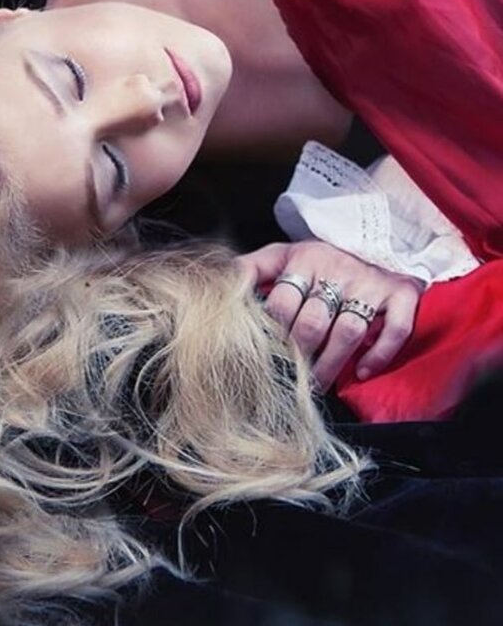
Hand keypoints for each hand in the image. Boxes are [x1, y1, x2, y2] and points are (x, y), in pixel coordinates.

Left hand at [241, 241, 424, 390]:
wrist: (375, 242)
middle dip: (300, 355)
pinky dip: (379, 354)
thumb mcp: (284, 255)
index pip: (282, 303)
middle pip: (313, 322)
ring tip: (319, 383)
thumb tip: (222, 287)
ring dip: (332, 364)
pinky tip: (362, 371)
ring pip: (349, 331)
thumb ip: (251, 269)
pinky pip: (395, 329)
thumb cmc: (321, 258)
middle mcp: (340, 270)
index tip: (269, 354)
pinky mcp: (402, 295)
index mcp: (306, 259)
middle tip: (294, 375)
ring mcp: (372, 284)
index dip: (274, 334)